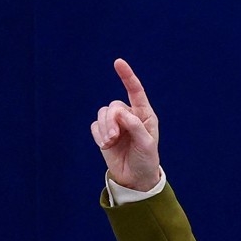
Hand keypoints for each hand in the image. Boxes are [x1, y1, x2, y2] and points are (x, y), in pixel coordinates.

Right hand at [91, 58, 160, 190]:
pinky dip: (99, 135)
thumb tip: (120, 112)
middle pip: (113, 106)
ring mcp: (116, 124)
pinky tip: (106, 145)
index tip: (118, 62)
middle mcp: (129, 116)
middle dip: (112, 121)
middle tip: (115, 138)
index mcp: (144, 115)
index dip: (127, 76)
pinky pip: (95, 126)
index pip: (135, 91)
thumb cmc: (146, 159)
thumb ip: (135, 126)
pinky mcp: (104, 132)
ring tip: (110, 143)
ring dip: (105, 128)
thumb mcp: (146, 144)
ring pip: (102, 114)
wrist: (135, 178)